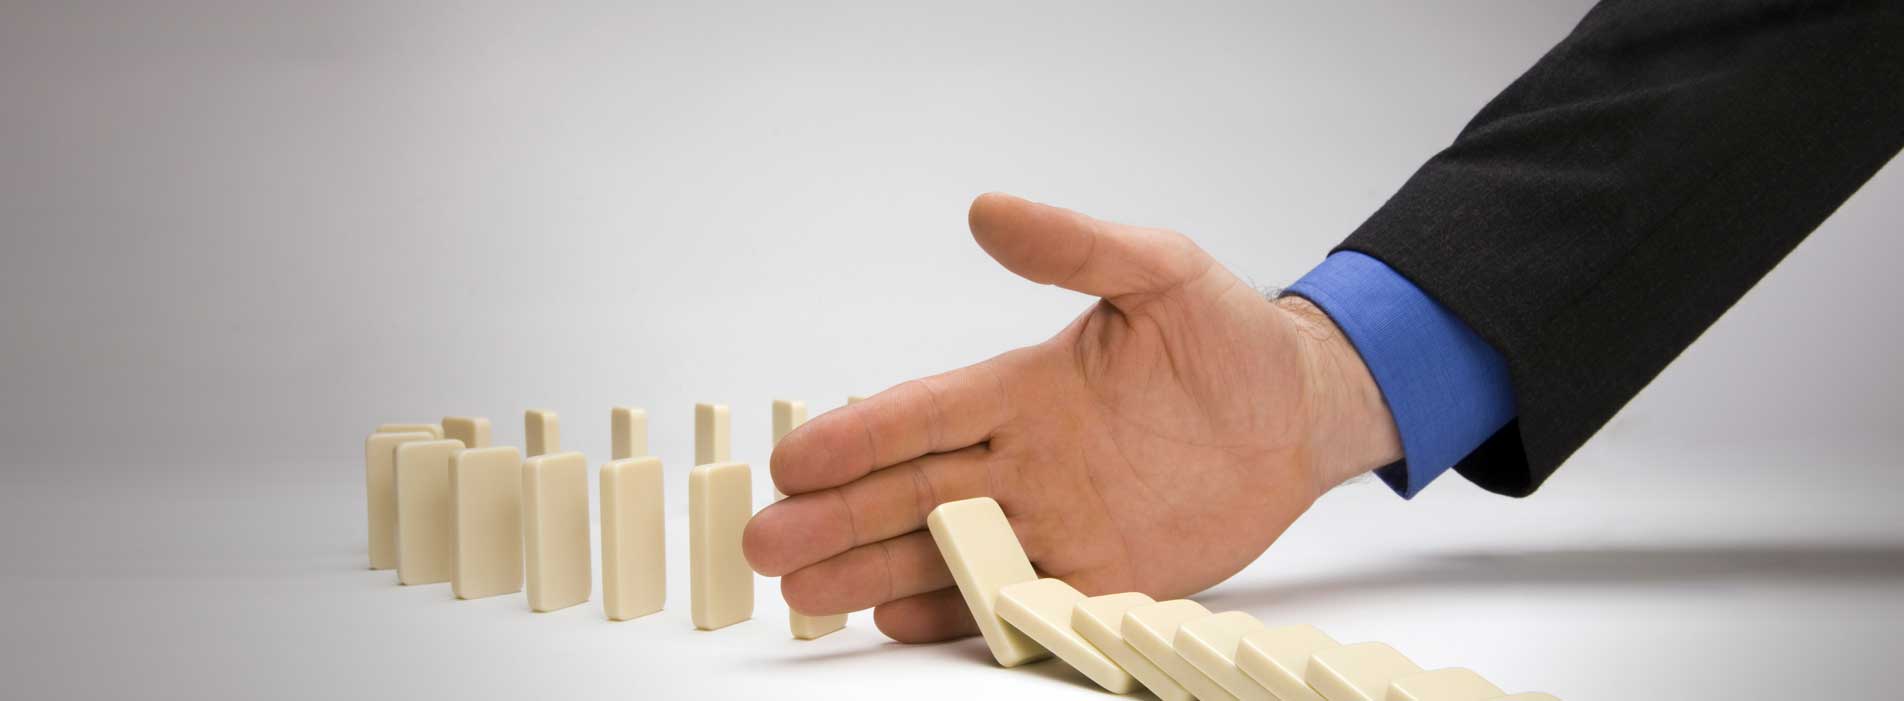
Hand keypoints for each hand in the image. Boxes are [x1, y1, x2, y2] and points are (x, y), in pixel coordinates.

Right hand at [742, 193, 1401, 641]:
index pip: (921, 417)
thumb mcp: (1157, 272)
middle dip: (834, 520)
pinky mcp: (1102, 573)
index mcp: (1025, 390)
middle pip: (910, 494)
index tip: (792, 459)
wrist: (1300, 413)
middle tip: (762, 544)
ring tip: (802, 595)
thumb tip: (988, 210)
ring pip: (946, 553)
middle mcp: (1025, 460)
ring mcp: (1059, 521)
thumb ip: (1075, 247)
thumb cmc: (1229, 337)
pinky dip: (959, 614)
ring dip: (872, 574)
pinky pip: (1020, 601)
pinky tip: (897, 619)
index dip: (854, 438)